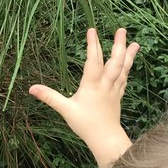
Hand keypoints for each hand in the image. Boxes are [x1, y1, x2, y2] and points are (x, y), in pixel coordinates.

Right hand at [29, 27, 137, 167]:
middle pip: (114, 61)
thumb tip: (31, 88)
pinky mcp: (118, 96)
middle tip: (121, 29)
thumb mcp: (65, 110)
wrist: (105, 138)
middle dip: (118, 45)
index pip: (93, 61)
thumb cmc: (85, 124)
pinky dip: (127, 69)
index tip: (92, 30)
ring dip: (129, 55)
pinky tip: (129, 63)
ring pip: (123, 69)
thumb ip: (49, 97)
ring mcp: (114, 90)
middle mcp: (106, 85)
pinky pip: (124, 78)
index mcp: (92, 85)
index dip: (93, 45)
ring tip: (136, 43)